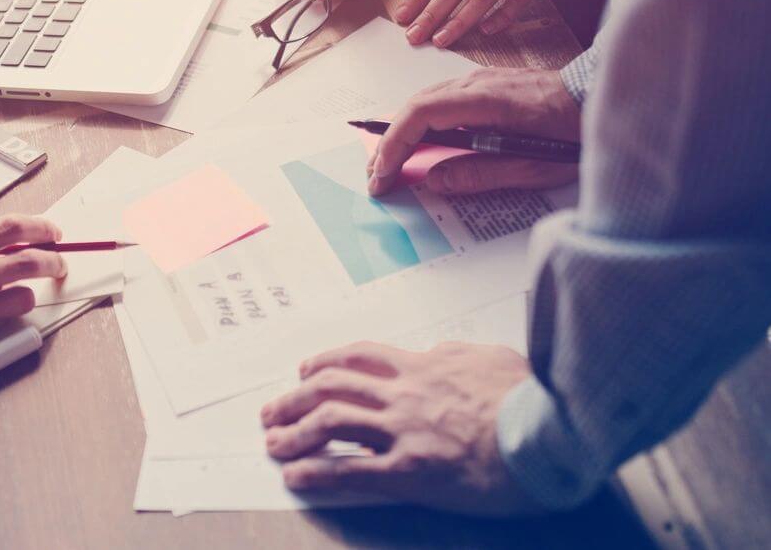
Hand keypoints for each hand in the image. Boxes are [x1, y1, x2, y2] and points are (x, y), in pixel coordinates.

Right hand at [0, 215, 66, 379]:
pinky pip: (0, 328)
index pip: (11, 229)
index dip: (41, 228)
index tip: (53, 233)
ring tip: (21, 297)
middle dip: (53, 261)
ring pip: (24, 298)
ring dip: (28, 296)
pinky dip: (3, 322)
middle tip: (59, 264)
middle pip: (30, 261)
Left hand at [260, 340, 540, 515]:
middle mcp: (405, 393)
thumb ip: (460, 355)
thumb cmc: (534, 399)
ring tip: (273, 443)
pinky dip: (317, 472)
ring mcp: (404, 430)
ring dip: (293, 432)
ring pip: (330, 421)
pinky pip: (350, 471)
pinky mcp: (411, 470)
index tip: (307, 370)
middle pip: (332, 386)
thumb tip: (440, 352)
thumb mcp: (495, 359)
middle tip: (274, 410)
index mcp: (425, 366)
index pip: (361, 357)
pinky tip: (296, 476)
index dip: (326, 362)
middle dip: (295, 397)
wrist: (554, 431)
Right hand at [368, 67, 579, 195]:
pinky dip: (420, 122)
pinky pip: (441, 100)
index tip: (383, 175)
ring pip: (425, 102)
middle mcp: (477, 83)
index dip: (394, 145)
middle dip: (389, 143)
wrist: (603, 95)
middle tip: (376, 177)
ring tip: (390, 164)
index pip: (421, 115)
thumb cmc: (576, 132)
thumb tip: (434, 180)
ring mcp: (481, 80)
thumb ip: (480, 174)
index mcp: (486, 100)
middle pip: (414, 107)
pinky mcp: (486, 85)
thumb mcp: (533, 166)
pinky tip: (420, 142)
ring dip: (402, 132)